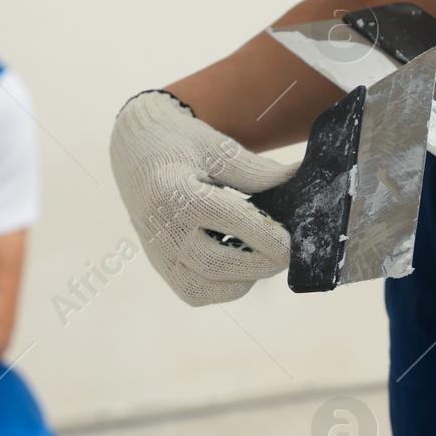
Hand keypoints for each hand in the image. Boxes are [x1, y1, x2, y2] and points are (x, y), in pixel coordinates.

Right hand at [109, 90, 295, 305]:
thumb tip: (300, 180)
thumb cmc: (178, 144)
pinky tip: (237, 263)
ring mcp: (156, 251)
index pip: (228, 222)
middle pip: (215, 264)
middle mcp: (160, 228)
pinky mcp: (159, 265)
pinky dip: (222, 286)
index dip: (267, 237)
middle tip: (287, 252)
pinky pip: (194, 292)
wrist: (135, 149)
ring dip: (241, 280)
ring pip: (203, 288)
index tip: (294, 243)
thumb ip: (257, 171)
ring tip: (261, 256)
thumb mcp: (217, 147)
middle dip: (260, 264)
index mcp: (173, 192)